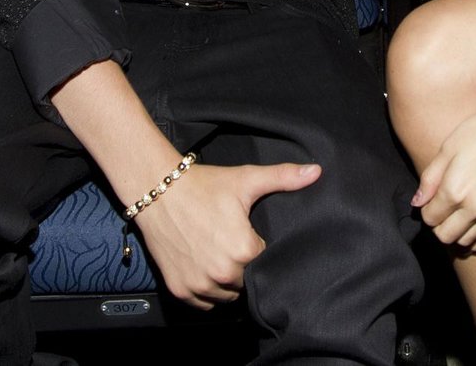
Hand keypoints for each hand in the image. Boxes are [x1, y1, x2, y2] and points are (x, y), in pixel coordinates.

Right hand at [135, 160, 320, 307]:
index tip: (252, 236)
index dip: (259, 248)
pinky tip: (207, 268)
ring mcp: (199, 285)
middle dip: (245, 266)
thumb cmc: (205, 185)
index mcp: (242, 250)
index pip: (265, 261)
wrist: (159, 191)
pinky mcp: (179, 290)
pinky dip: (207, 292)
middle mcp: (222, 274)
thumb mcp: (247, 179)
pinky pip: (204, 303)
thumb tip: (317, 171)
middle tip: (234, 242)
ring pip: (227, 296)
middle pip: (247, 281)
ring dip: (228, 282)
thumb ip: (284, 177)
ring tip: (222, 255)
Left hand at [413, 98, 475, 252]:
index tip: (429, 197)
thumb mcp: (448, 147)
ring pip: (465, 241)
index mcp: (455, 190)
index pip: (430, 217)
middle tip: (438, 206)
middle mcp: (473, 207)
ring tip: (453, 214)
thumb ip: (430, 178)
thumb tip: (417, 202)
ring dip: (455, 232)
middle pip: (445, 235)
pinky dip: (475, 238)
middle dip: (436, 224)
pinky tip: (470, 225)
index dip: (425, 208)